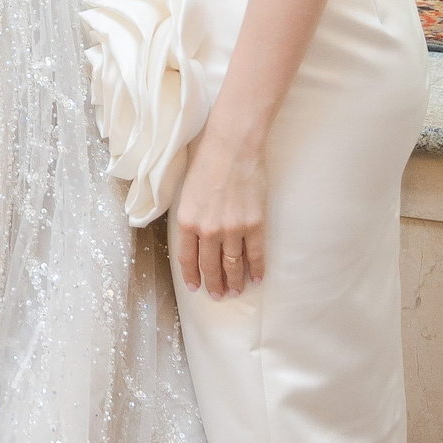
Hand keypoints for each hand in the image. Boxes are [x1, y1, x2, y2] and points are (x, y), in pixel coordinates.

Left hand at [173, 130, 267, 298]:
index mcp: (187, 221)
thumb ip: (189, 216)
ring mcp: (233, 229)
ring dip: (234, 281)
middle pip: (210, 265)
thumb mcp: (186, 191)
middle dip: (214, 284)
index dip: (192, 275)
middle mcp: (208, 230)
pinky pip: (255, 254)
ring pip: (233, 264)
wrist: (232, 147)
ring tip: (236, 291)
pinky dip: (257, 269)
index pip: (187, 258)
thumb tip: (193, 234)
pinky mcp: (254, 224)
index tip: (196, 287)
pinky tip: (257, 278)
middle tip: (218, 295)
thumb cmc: (206, 161)